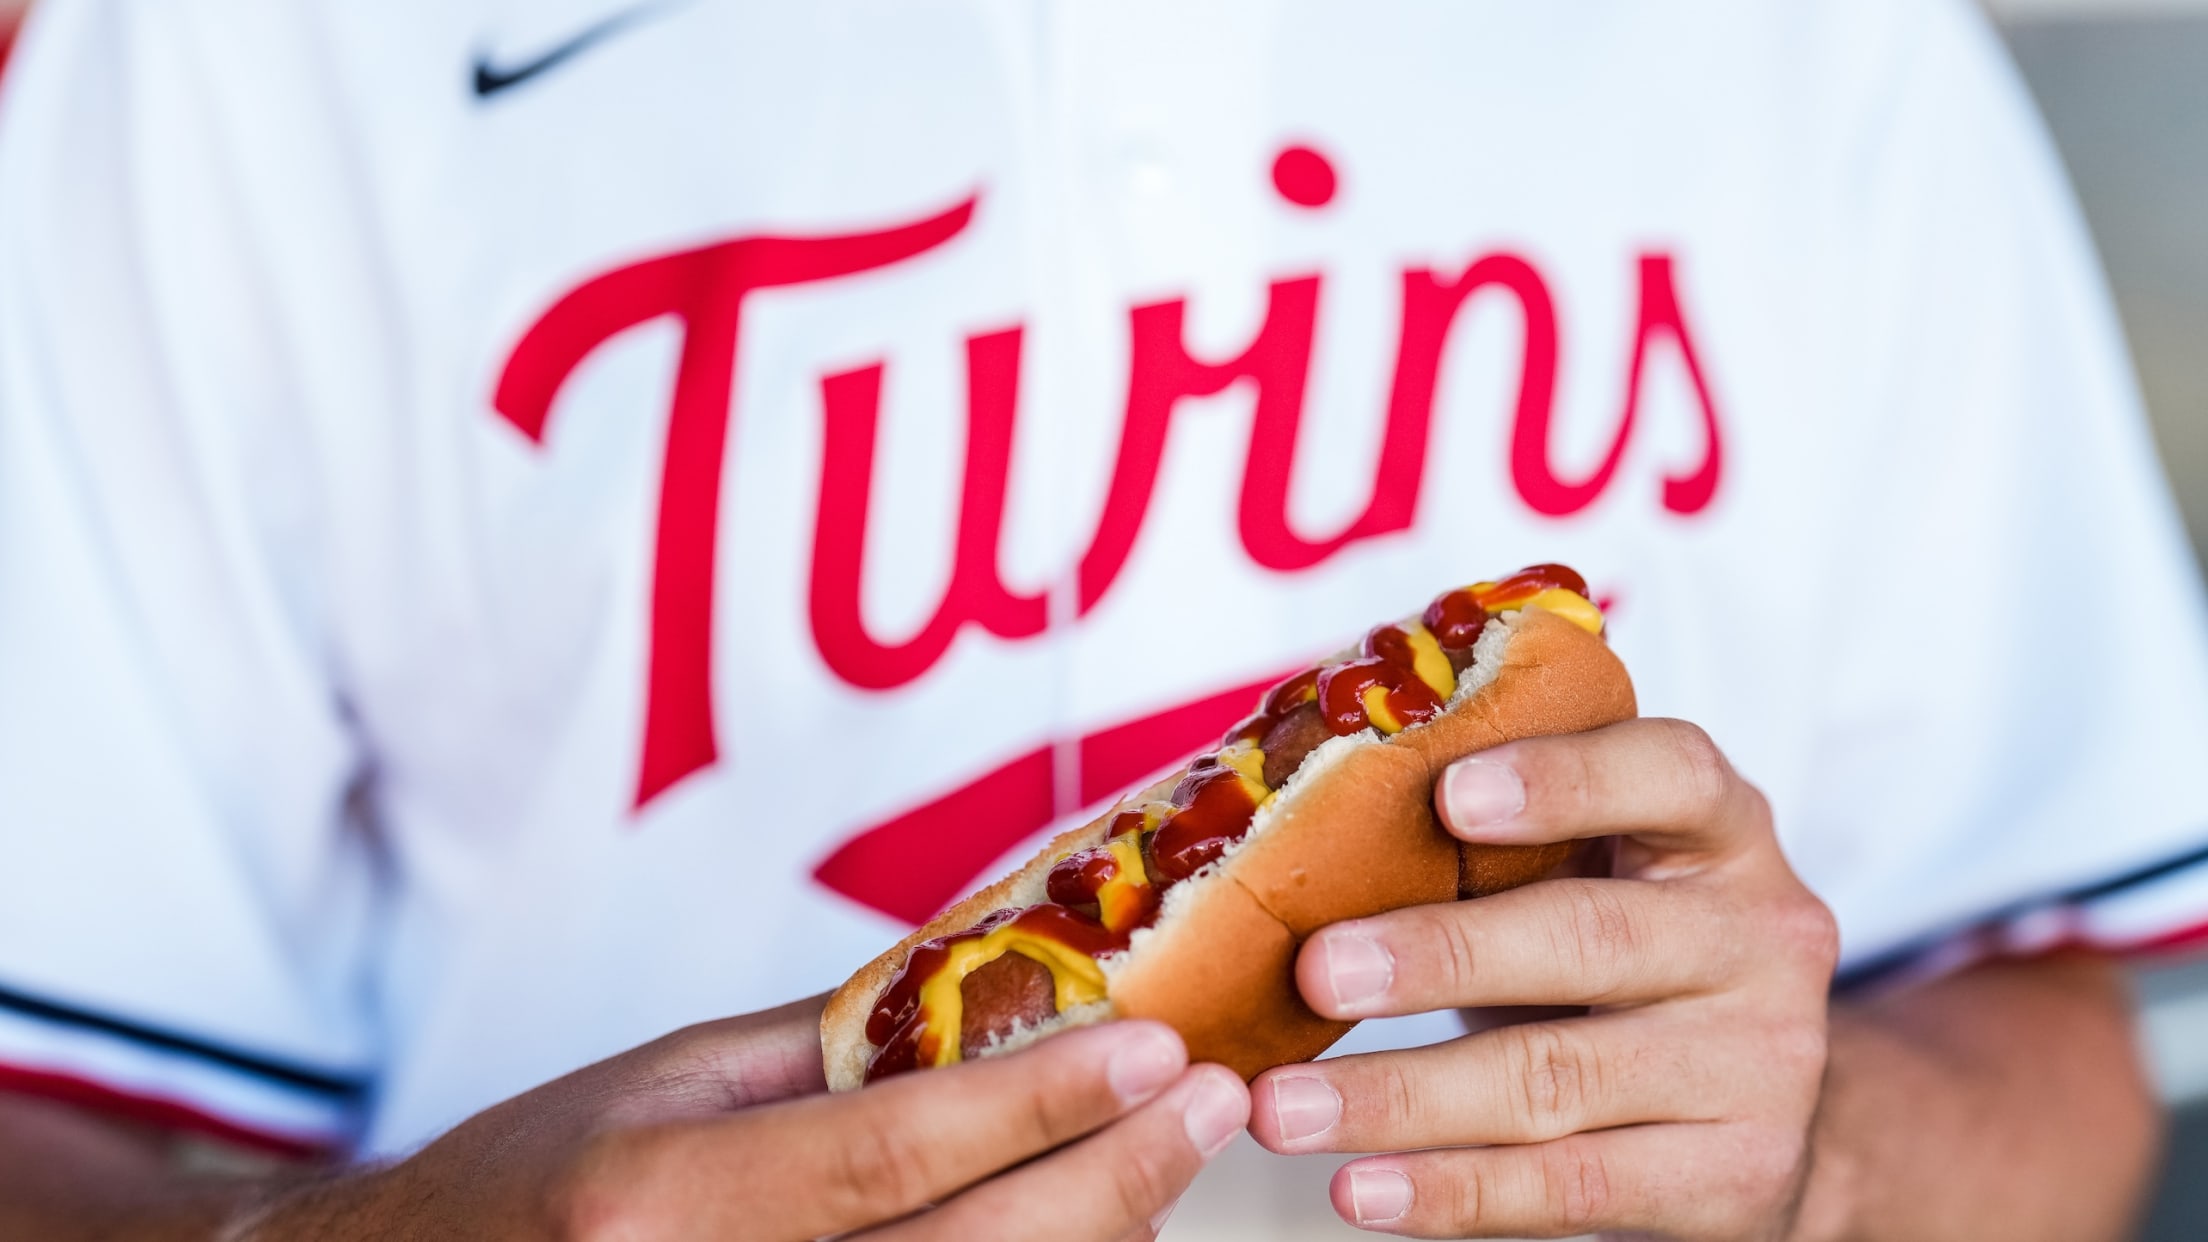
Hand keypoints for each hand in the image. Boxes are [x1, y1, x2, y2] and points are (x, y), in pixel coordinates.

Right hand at [245, 997, 1247, 1240]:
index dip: (1035, 1105)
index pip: (883, 1152)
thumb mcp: (669, 1080)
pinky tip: (1081, 1234)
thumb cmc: (537, 1178)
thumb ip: (833, 1048)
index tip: (1150, 1046)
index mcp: (656, 1201)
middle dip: (1108, 1181)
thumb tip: (1003, 992)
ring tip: (1159, 1159)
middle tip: (1202, 1100)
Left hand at [1247, 719, 1838, 1239]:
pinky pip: (1571, 1187)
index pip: (1669, 774)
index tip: (1448, 795)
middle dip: (1440, 956)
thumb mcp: (1591, 871)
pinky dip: (1452, 1192)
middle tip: (1317, 972)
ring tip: (1285, 1107)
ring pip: (1560, 1078)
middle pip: (1592, 936)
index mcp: (1721, 828)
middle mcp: (1759, 935)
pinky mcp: (1733, 1177)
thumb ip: (1492, 843)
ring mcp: (1757, 1063)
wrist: (1751, 1109)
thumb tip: (1296, 841)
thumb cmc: (1623, 956)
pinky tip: (1361, 1189)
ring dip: (1403, 1097)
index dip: (1563, 779)